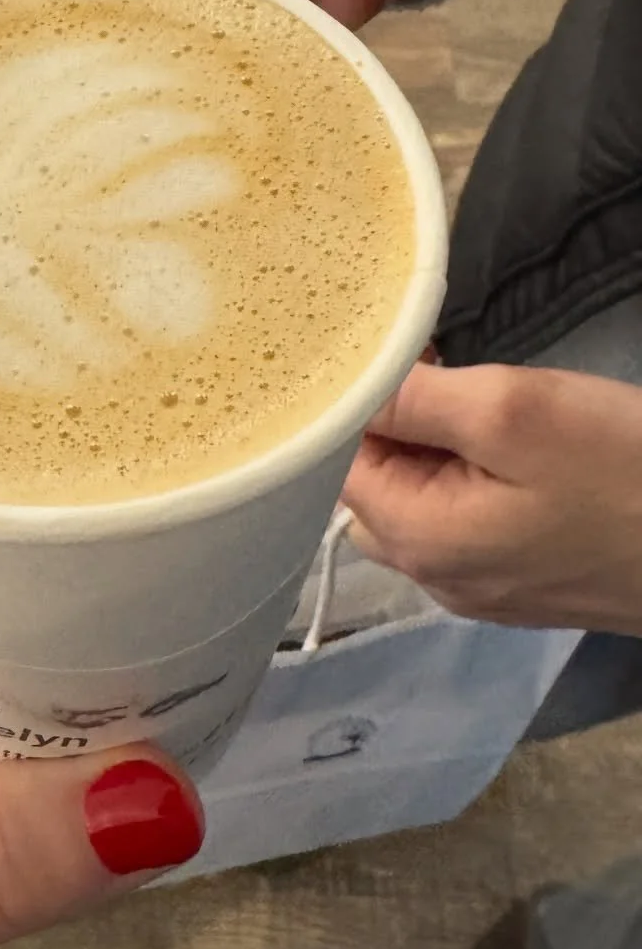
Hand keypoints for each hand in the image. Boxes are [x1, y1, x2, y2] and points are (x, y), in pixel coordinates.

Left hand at [344, 362, 641, 634]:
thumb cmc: (622, 471)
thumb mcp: (513, 411)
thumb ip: (414, 400)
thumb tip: (345, 392)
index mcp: (416, 540)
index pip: (335, 464)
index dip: (356, 404)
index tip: (398, 359)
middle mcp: (435, 577)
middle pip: (370, 488)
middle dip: (395, 427)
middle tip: (447, 376)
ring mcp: (482, 589)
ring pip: (420, 504)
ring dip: (437, 451)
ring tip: (489, 410)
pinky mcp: (526, 585)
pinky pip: (467, 525)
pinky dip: (474, 482)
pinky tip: (520, 453)